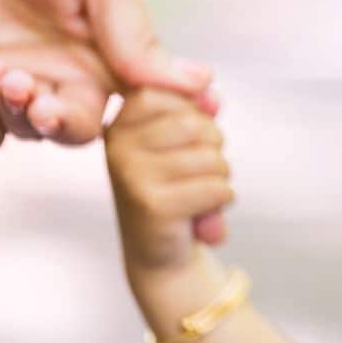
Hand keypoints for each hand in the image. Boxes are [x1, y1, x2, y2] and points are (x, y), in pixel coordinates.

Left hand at [0, 0, 213, 145]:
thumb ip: (138, 36)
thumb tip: (198, 83)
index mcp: (119, 51)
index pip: (150, 105)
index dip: (162, 123)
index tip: (167, 123)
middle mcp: (77, 72)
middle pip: (85, 132)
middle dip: (68, 126)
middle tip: (48, 106)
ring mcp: (28, 77)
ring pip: (36, 134)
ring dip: (24, 116)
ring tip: (10, 75)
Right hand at [104, 87, 234, 273]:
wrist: (160, 250)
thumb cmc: (176, 185)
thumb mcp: (186, 139)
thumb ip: (198, 109)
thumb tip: (212, 96)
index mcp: (122, 122)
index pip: (169, 92)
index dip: (196, 112)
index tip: (189, 137)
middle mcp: (119, 146)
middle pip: (194, 123)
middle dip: (213, 145)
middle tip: (198, 169)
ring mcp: (132, 176)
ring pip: (211, 158)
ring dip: (221, 176)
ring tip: (199, 190)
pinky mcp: (152, 206)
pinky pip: (216, 189)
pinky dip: (222, 199)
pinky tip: (202, 210)